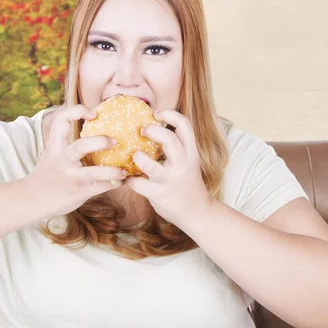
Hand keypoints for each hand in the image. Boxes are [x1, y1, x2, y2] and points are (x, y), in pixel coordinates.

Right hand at [25, 104, 127, 218]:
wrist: (32, 199)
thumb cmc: (48, 173)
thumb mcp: (52, 153)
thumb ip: (67, 143)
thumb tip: (95, 126)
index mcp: (55, 145)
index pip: (61, 120)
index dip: (77, 111)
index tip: (93, 113)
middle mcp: (62, 159)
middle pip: (82, 146)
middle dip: (101, 142)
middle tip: (116, 141)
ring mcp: (71, 177)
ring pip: (95, 172)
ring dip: (114, 171)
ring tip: (125, 171)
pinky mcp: (79, 192)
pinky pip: (101, 187)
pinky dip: (115, 184)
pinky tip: (122, 182)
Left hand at [125, 109, 212, 228]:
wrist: (197, 212)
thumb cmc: (188, 183)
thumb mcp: (189, 162)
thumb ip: (177, 147)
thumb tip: (154, 126)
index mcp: (191, 153)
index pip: (185, 125)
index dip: (170, 114)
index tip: (158, 114)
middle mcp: (183, 164)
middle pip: (168, 139)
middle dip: (152, 130)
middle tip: (142, 130)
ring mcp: (170, 180)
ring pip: (148, 164)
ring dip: (137, 157)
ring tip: (135, 157)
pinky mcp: (159, 195)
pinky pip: (137, 183)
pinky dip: (130, 180)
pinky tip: (130, 179)